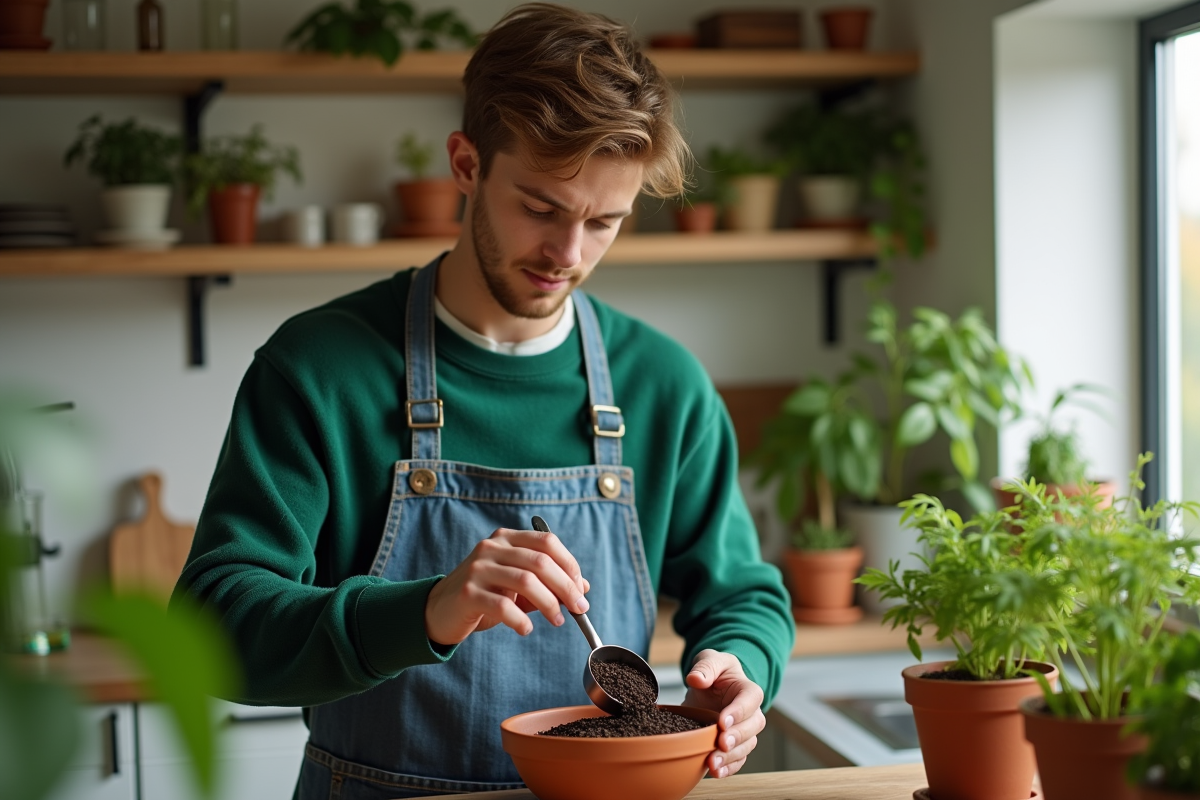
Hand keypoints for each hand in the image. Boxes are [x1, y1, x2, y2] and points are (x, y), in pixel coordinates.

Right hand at [424, 526, 590, 646]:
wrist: (439, 611)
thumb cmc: (484, 596)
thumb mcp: (516, 585)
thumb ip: (546, 582)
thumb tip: (582, 587)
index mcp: (506, 538)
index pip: (547, 542)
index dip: (569, 564)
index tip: (580, 589)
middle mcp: (491, 548)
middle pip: (540, 562)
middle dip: (565, 587)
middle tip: (578, 609)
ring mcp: (477, 569)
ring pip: (526, 581)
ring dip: (549, 604)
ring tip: (557, 621)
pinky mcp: (467, 593)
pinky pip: (503, 606)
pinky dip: (521, 620)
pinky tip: (525, 629)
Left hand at [683, 649, 765, 778]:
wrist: (712, 687)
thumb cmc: (715, 671)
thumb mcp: (709, 659)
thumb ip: (705, 666)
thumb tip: (696, 679)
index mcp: (748, 689)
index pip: (750, 700)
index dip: (738, 712)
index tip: (722, 721)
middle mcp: (751, 713)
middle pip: (752, 727)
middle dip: (736, 737)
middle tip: (720, 743)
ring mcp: (744, 731)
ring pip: (745, 747)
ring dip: (730, 757)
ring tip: (713, 763)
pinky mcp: (735, 746)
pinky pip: (738, 760)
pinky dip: (728, 768)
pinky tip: (716, 772)